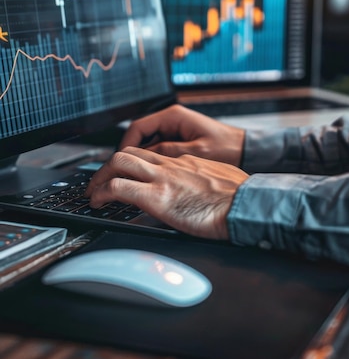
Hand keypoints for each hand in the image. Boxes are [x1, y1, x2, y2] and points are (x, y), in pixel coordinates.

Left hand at [86, 147, 248, 238]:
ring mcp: (162, 177)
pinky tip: (98, 203)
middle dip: (110, 165)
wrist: (245, 205)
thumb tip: (206, 193)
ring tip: (94, 192)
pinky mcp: (157, 196)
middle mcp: (171, 164)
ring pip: (119, 162)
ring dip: (101, 176)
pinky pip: (119, 187)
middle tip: (101, 181)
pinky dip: (102, 192)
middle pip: (130, 152)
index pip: (150, 153)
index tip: (125, 173)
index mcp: (186, 162)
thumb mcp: (221, 182)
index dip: (132, 162)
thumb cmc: (240, 199)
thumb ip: (206, 182)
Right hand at [119, 104, 244, 166]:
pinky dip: (152, 163)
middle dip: (128, 155)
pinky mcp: (180, 142)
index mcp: (173, 116)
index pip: (137, 128)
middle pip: (138, 136)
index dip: (124, 147)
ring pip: (147, 145)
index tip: (118, 164)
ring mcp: (175, 131)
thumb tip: (144, 161)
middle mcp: (172, 120)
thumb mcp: (196, 152)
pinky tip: (152, 177)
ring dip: (140, 160)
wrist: (248, 151)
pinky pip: (158, 151)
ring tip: (134, 178)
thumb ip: (169, 153)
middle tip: (120, 174)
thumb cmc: (228, 148)